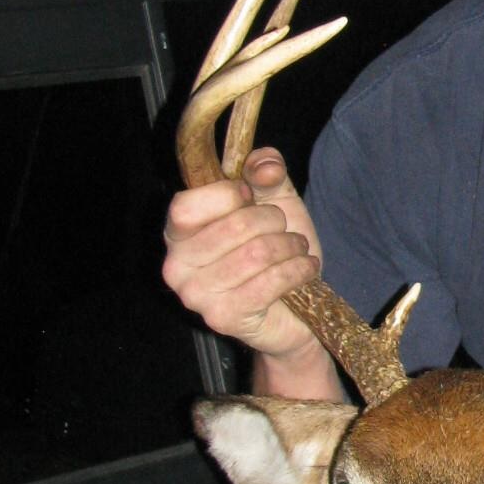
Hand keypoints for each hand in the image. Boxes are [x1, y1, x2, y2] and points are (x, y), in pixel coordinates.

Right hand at [162, 147, 323, 359]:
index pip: (186, 206)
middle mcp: (177, 267)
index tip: (252, 196)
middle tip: (284, 228)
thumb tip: (265, 165)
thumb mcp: (274, 202)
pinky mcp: (223, 318)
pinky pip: (270, 282)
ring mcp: (197, 296)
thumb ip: (267, 173)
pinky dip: (298, 269)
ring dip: (290, 246)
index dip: (227, 195)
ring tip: (298, 248)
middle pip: (233, 226)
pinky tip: (306, 267)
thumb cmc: (274, 252)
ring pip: (256, 253)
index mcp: (178, 235)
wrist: (293, 310)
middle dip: (273, 220)